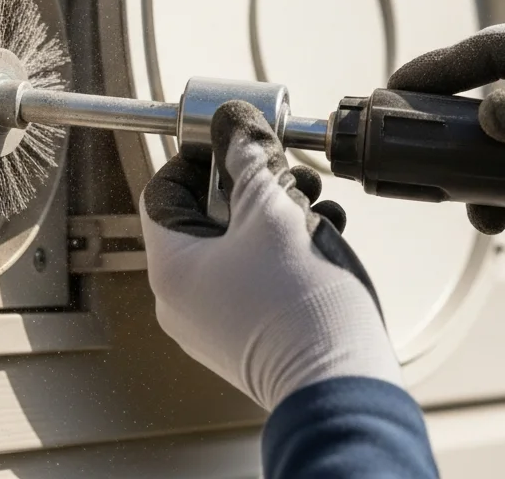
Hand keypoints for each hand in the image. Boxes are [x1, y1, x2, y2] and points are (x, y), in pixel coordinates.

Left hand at [139, 100, 400, 410]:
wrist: (341, 383)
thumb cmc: (299, 301)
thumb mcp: (272, 208)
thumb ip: (249, 157)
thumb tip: (233, 121)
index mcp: (170, 267)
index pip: (163, 192)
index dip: (197, 157)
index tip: (233, 141)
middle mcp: (182, 301)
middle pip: (205, 217)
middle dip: (252, 184)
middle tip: (286, 171)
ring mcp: (216, 325)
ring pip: (239, 247)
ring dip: (276, 215)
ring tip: (315, 202)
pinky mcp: (251, 340)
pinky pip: (258, 279)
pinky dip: (286, 252)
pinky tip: (324, 235)